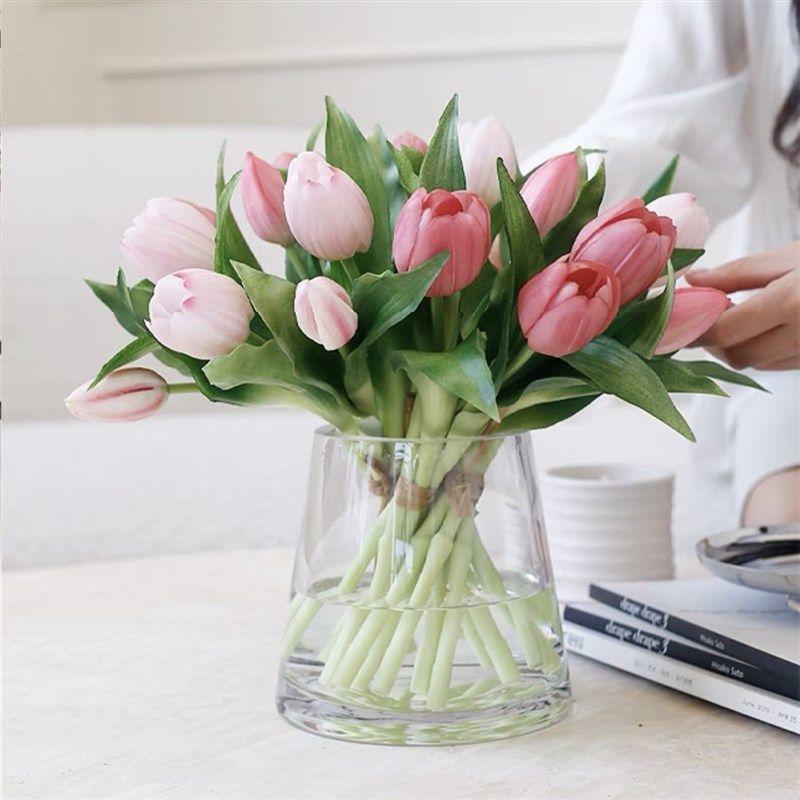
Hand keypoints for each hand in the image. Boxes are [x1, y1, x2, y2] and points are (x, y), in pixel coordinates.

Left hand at [685, 241, 799, 370]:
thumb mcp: (788, 257)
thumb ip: (738, 273)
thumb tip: (693, 281)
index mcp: (792, 303)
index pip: (725, 331)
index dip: (693, 329)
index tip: (672, 321)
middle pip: (737, 355)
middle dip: (712, 340)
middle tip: (701, 316)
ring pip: (756, 363)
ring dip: (734, 346)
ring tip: (730, 317)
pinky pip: (776, 364)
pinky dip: (758, 350)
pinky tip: (756, 328)